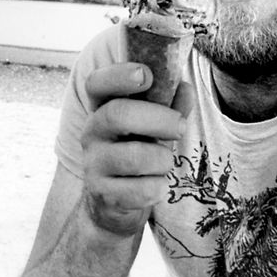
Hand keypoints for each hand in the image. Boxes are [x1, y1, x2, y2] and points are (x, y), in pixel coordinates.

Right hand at [80, 63, 193, 235]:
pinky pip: (142, 189)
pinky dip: (159, 187)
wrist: (115, 202)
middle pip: (118, 114)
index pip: (97, 84)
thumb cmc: (138, 151)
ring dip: (162, 159)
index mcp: (102, 108)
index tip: (146, 74)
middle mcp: (92, 132)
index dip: (118, 75)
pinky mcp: (102, 193)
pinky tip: (155, 185)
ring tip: (164, 163)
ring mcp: (93, 163)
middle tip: (180, 127)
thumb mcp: (153, 125)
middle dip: (158, 119)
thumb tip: (185, 88)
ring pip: (135, 156)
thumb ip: (169, 105)